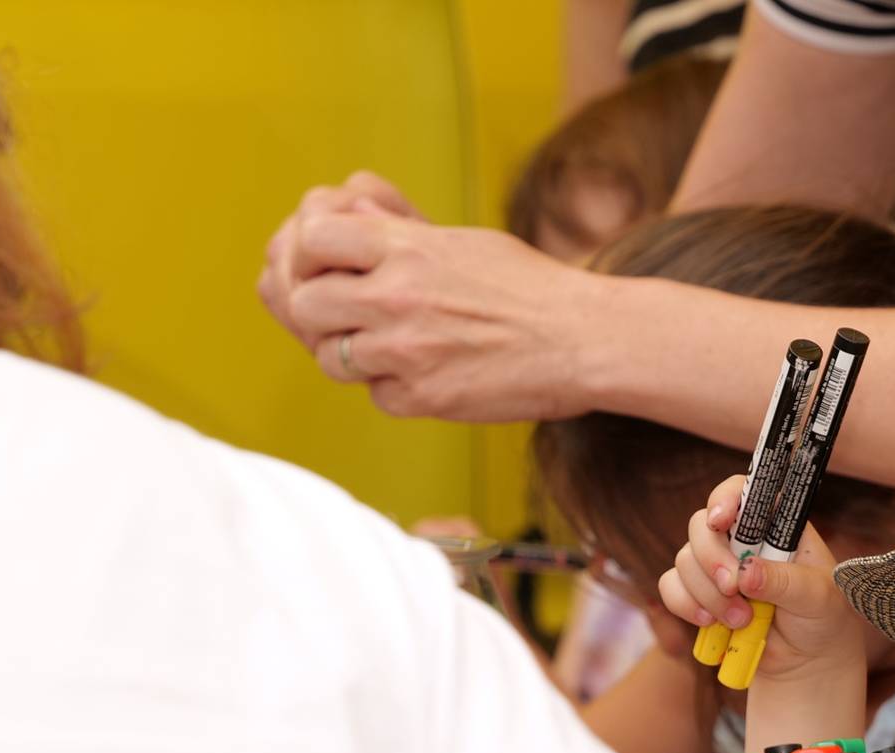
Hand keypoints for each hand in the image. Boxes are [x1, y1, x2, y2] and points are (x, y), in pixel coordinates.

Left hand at [259, 175, 604, 421]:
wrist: (588, 340)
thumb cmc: (534, 287)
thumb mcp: (464, 241)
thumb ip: (400, 233)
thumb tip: (347, 212)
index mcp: (409, 248)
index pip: (313, 238)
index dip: (309, 253)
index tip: (329, 267)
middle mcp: (399, 297)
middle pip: (306, 304)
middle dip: (320, 312)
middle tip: (351, 316)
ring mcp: (408, 351)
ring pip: (331, 358)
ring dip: (354, 354)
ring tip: (393, 347)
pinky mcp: (426, 397)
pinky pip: (377, 396)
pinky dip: (395, 388)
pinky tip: (428, 373)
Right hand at [655, 474, 870, 685]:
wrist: (810, 660)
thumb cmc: (823, 617)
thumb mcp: (817, 597)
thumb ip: (785, 582)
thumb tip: (746, 573)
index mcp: (776, 526)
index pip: (744, 492)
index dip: (726, 498)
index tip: (721, 520)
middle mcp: (742, 540)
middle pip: (702, 526)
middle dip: (712, 558)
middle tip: (733, 588)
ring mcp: (717, 567)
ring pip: (685, 560)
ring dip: (707, 593)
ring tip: (743, 620)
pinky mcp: (700, 595)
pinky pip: (671, 587)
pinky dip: (685, 605)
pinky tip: (711, 622)